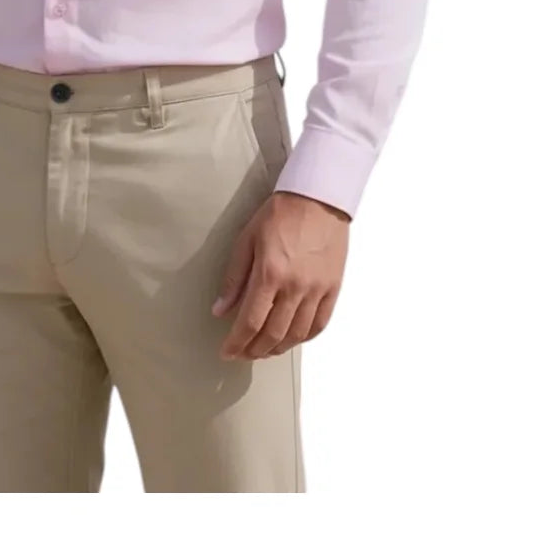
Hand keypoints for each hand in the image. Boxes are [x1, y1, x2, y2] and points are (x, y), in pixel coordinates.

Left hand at [211, 191, 349, 359]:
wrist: (318, 198)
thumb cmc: (280, 214)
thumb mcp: (246, 239)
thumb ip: (234, 278)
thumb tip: (220, 309)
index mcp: (270, 274)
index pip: (250, 322)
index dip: (237, 343)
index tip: (227, 352)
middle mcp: (295, 287)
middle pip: (273, 334)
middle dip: (254, 350)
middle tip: (242, 354)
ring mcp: (316, 290)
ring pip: (296, 335)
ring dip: (277, 348)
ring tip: (263, 350)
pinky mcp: (332, 288)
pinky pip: (319, 324)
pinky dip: (303, 338)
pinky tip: (291, 338)